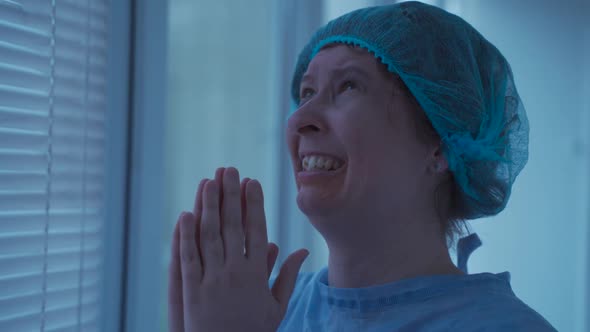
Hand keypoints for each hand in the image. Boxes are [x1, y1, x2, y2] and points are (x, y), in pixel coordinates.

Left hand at [168, 167, 308, 331]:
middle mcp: (234, 273)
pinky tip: (186, 214)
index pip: (256, 231)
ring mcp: (211, 281)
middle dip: (230, 195)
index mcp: (257, 276)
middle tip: (229, 169)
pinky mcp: (190, 291)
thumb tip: (304, 251)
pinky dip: (186, 235)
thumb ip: (287, 276)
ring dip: (209, 206)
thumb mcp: (277, 308)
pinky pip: (187, 257)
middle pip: (232, 226)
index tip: (252, 182)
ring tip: (209, 181)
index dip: (254, 204)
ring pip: (209, 236)